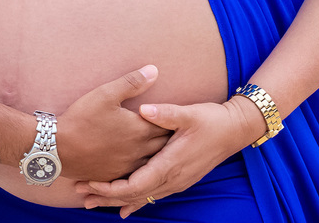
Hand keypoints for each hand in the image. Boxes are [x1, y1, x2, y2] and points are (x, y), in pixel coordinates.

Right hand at [56, 66, 169, 181]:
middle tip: (179, 135)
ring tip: (166, 151)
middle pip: (162, 147)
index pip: (166, 126)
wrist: (57, 148)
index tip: (182, 118)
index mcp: (139, 131)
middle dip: (170, 140)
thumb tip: (154, 70)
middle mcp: (137, 152)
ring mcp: (126, 167)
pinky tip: (144, 169)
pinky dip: (143, 172)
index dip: (173, 122)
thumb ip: (132, 82)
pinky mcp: (114, 177)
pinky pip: (136, 177)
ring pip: (152, 164)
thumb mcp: (106, 94)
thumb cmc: (82, 118)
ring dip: (159, 157)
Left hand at [76, 97, 258, 217]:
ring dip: (118, 200)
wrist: (235, 130)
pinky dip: (136, 201)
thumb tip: (143, 109)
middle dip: (108, 197)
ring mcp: (177, 182)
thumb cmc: (212, 120)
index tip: (91, 183)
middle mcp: (173, 179)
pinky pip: (153, 195)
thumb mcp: (189, 114)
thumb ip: (165, 114)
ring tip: (94, 202)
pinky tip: (124, 209)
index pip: (136, 184)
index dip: (112, 187)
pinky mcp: (180, 179)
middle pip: (135, 196)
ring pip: (143, 198)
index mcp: (171, 164)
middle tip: (82, 196)